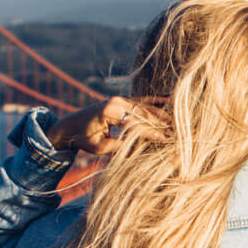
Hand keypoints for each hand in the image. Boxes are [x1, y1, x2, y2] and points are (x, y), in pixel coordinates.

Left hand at [45, 96, 166, 154]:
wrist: (69, 126)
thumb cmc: (82, 138)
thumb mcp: (99, 147)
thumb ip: (118, 146)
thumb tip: (138, 148)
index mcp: (109, 111)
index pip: (135, 123)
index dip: (151, 132)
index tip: (165, 139)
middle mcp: (116, 101)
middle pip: (143, 113)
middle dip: (160, 123)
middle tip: (177, 131)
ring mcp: (119, 99)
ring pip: (144, 106)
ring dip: (160, 114)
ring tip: (176, 121)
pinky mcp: (120, 100)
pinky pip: (140, 99)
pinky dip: (154, 100)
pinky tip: (168, 99)